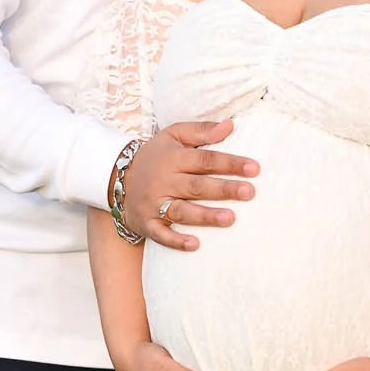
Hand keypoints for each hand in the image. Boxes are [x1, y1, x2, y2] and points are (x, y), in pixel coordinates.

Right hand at [119, 120, 258, 248]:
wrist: (115, 177)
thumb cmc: (155, 156)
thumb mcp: (173, 135)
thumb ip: (202, 130)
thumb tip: (230, 125)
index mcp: (173, 158)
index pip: (205, 160)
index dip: (229, 163)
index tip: (254, 168)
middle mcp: (164, 181)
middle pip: (197, 186)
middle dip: (223, 189)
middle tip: (250, 192)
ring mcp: (154, 204)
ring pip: (182, 211)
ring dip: (206, 216)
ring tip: (230, 218)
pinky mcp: (147, 223)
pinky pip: (161, 234)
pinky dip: (176, 240)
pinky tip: (195, 245)